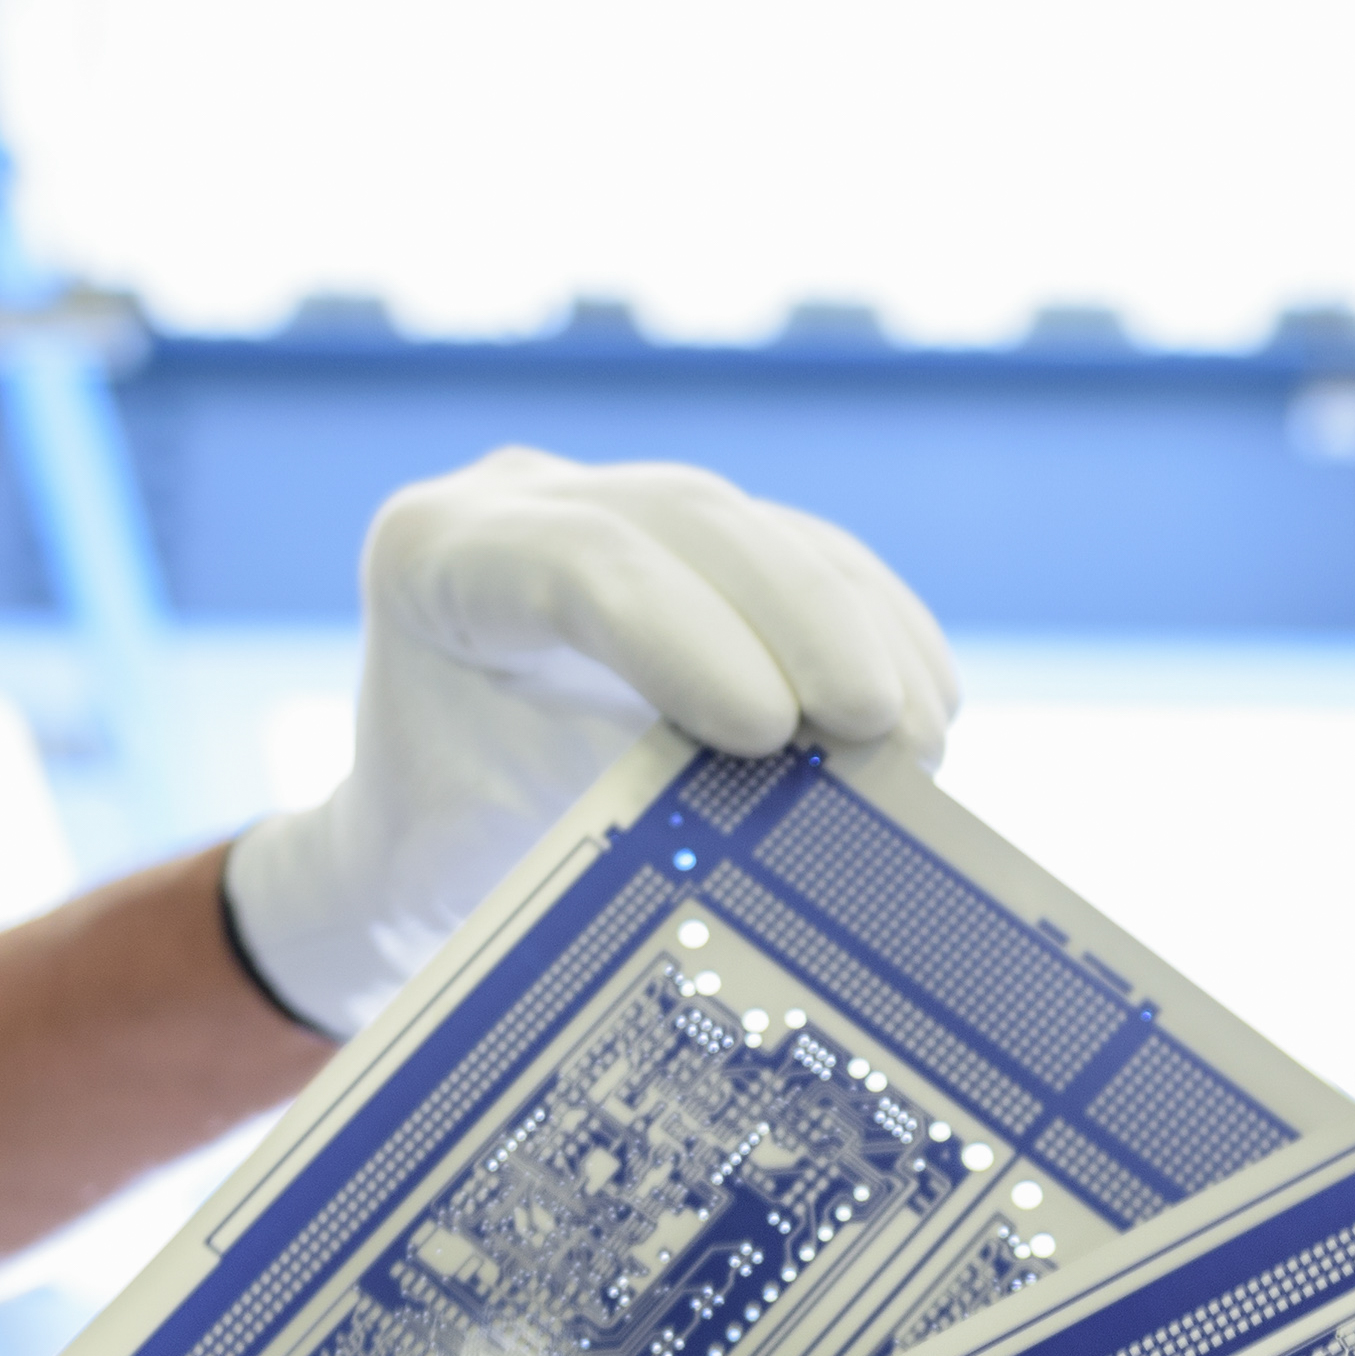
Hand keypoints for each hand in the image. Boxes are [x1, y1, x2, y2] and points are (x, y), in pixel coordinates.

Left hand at [223, 450, 961, 1035]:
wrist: (427, 838)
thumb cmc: (452, 856)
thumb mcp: (505, 845)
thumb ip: (624, 818)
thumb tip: (779, 841)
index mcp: (434, 554)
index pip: (573, 561)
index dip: (682, 630)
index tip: (767, 728)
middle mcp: (524, 499)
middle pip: (691, 521)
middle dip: (805, 622)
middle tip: (882, 730)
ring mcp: (618, 502)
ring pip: (768, 532)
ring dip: (863, 633)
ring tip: (920, 742)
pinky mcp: (699, 538)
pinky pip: (811, 556)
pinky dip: (877, 630)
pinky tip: (927, 706)